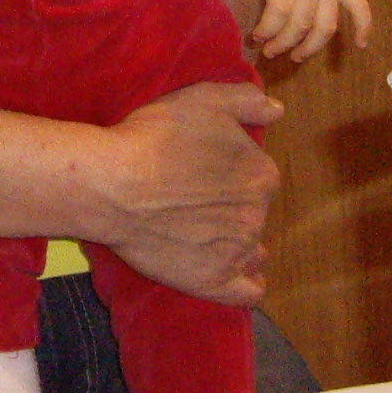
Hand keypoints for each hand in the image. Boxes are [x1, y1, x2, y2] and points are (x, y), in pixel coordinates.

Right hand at [87, 79, 279, 305]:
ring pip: (252, 249)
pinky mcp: (213, 282)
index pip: (257, 176)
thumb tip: (278, 110)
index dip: (233, 172)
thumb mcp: (203, 99)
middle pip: (251, 211)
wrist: (113, 186)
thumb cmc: (155, 138)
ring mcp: (237, 252)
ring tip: (212, 238)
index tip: (207, 171)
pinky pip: (247, 292)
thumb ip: (246, 100)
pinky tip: (240, 279)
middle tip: (197, 201)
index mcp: (261, 174)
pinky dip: (247, 285)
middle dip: (232, 207)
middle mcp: (257, 215)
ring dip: (240, 243)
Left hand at [242, 0, 370, 63]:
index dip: (266, 31)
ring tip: (298, 56)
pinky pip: (360, 7)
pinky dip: (364, 27)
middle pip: (300, 25)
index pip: (278, 13)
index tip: (256, 37)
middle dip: (283, 43)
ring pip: (327, 26)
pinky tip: (361, 45)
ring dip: (313, 46)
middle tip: (271, 52)